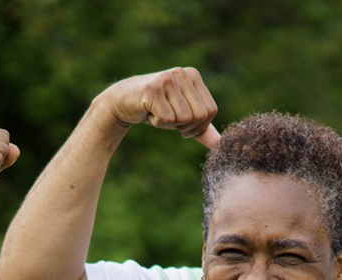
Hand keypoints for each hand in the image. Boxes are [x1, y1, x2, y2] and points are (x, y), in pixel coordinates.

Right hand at [98, 67, 219, 147]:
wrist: (122, 102)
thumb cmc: (155, 108)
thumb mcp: (182, 117)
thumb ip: (202, 128)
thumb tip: (219, 144)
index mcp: (193, 75)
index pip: (211, 110)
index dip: (200, 126)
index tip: (184, 126)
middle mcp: (182, 73)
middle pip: (200, 115)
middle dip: (186, 127)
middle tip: (168, 119)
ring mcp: (167, 79)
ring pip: (184, 118)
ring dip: (170, 124)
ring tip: (157, 112)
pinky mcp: (153, 89)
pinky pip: (168, 119)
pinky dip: (158, 123)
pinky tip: (148, 111)